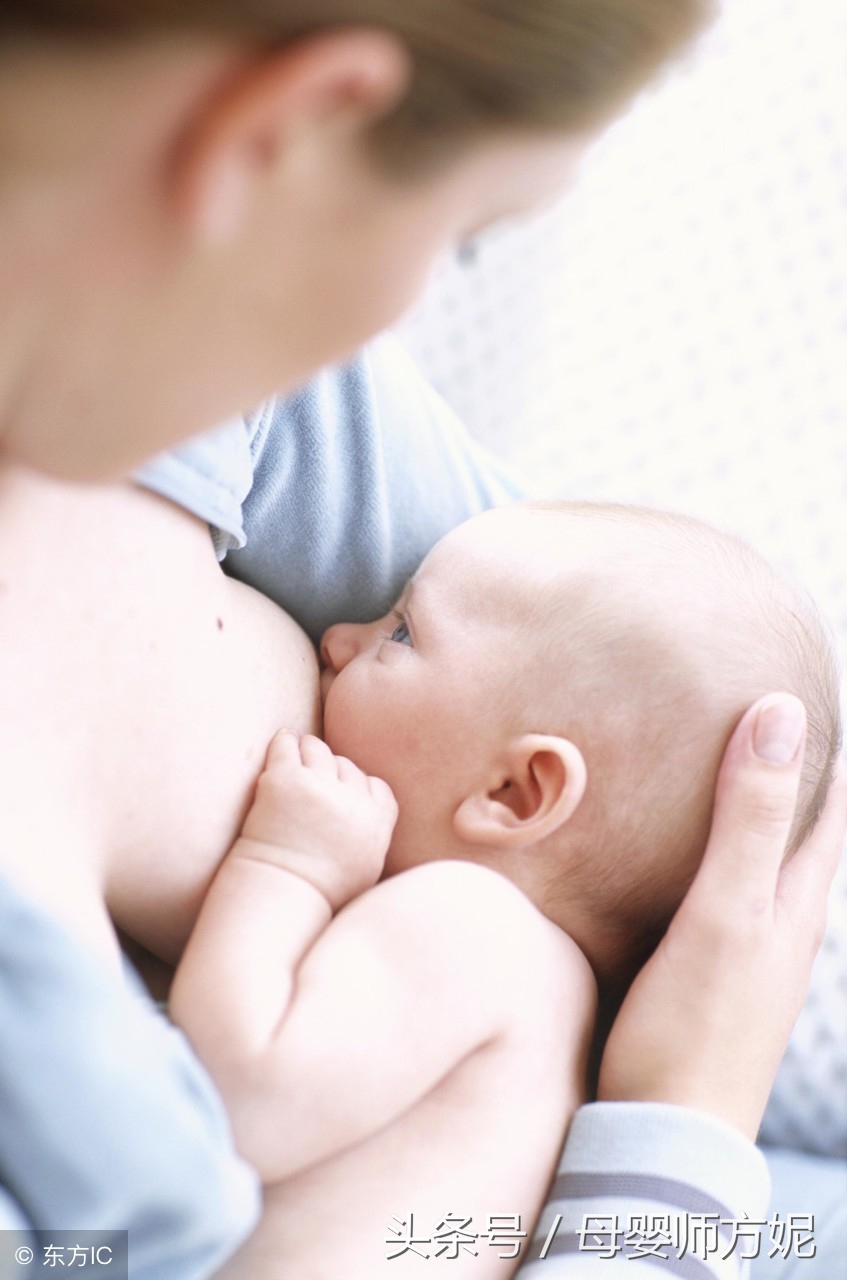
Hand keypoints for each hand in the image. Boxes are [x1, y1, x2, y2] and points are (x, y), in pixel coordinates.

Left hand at [238, 730, 397, 910]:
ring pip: (318, 749)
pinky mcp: (285, 780)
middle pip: (346, 766)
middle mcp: (351, 800)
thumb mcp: (364, 870)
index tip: (340, 790)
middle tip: (312, 773)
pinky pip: (287, 746)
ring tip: (296, 751)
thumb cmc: (317, 893)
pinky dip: (285, 741)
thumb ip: (372, 838)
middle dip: (330, 769)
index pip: (374, 785)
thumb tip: (369, 820)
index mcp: (376, 822)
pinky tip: (282, 741)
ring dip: (308, 749)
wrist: (279, 895)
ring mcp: (319, 787)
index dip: (356, 785)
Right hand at [598, 693, 846, 1138]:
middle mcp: (786, 921)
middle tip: (756, 707)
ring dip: (752, 807)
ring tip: (717, 760)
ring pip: (762, 858)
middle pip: (802, 826)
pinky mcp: (711, 971)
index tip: (806, 685)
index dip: (826, 743)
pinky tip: (674, 847)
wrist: (665, 1138)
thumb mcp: (726, 911)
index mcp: (800, 899)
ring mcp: (749, 950)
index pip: (833, 802)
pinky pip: (723, 888)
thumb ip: (751, 816)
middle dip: (791, 767)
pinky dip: (713, 848)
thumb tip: (780, 710)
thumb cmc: (695, 1028)